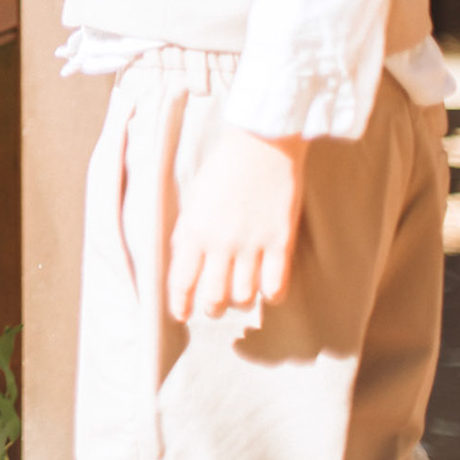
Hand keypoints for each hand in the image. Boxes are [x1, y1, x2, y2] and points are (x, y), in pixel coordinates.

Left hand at [166, 125, 308, 321]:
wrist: (261, 143)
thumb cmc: (223, 168)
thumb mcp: (193, 200)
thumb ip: (189, 233)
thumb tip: (185, 264)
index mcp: (192, 230)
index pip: (181, 281)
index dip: (180, 304)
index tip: (181, 315)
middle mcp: (219, 243)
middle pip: (213, 297)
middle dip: (211, 307)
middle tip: (214, 306)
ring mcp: (251, 244)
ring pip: (243, 296)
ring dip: (240, 300)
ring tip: (240, 293)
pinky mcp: (280, 241)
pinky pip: (276, 285)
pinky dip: (271, 295)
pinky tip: (268, 290)